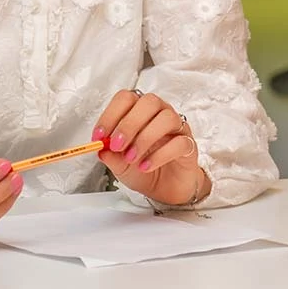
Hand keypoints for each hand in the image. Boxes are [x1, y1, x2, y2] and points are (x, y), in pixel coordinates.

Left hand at [93, 89, 210, 206]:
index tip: (99, 136)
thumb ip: (110, 156)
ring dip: (144, 138)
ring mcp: (177, 128)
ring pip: (166, 118)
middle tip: (116, 145)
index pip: (126, 98)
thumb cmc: (143, 169)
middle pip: (149, 102)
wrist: (166, 190)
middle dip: (129, 124)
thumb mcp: (119, 165)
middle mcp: (160, 114)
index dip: (110, 115)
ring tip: (131, 158)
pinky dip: (159, 155)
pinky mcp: (189, 145)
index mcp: (140, 112)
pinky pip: (179, 142)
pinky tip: (146, 166)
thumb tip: (100, 148)